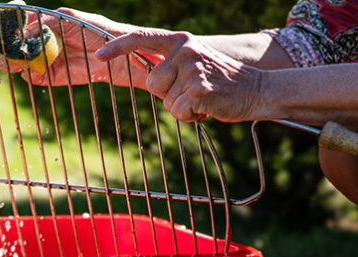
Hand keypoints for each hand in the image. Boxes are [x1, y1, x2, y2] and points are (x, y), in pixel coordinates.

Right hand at [0, 8, 159, 88]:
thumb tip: (24, 30)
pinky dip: (28, 75)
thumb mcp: (69, 19)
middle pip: (15, 45)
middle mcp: (41, 42)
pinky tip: (28, 71)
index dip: (7, 26)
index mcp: (45, 24)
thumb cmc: (95, 30)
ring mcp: (44, 60)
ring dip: (12, 63)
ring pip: (20, 63)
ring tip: (10, 62)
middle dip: (4, 47)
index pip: (20, 24)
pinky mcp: (50, 77)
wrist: (113, 55)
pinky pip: (33, 77)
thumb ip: (47, 22)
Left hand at [95, 29, 265, 121]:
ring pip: (165, 100)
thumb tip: (144, 74)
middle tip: (193, 91)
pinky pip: (178, 111)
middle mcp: (185, 50)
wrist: (258, 90)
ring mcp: (191, 68)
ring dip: (181, 107)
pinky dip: (191, 116)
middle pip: (152, 83)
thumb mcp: (193, 64)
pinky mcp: (197, 89)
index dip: (117, 47)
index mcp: (181, 40)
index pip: (141, 38)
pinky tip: (208, 107)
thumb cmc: (221, 82)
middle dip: (168, 94)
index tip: (99, 56)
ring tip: (202, 98)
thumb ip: (170, 65)